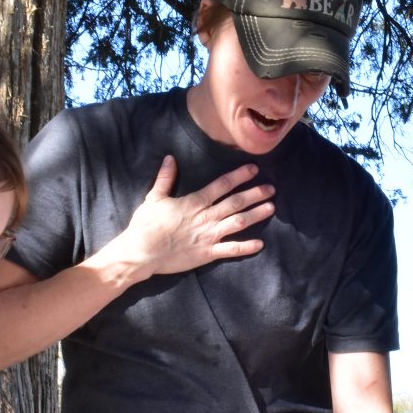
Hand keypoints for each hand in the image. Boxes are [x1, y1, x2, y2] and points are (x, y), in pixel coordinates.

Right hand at [107, 156, 275, 278]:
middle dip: (254, 194)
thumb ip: (164, 178)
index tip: (253, 169)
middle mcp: (205, 218)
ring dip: (256, 215)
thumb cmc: (146, 226)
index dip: (239, 176)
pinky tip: (260, 244)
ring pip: (238, 223)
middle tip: (271, 188)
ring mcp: (208, 236)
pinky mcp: (207, 254)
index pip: (221, 185)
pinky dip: (246, 247)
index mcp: (194, 203)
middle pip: (235, 203)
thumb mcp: (154, 198)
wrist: (141, 252)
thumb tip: (169, 158)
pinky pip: (231, 250)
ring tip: (271, 208)